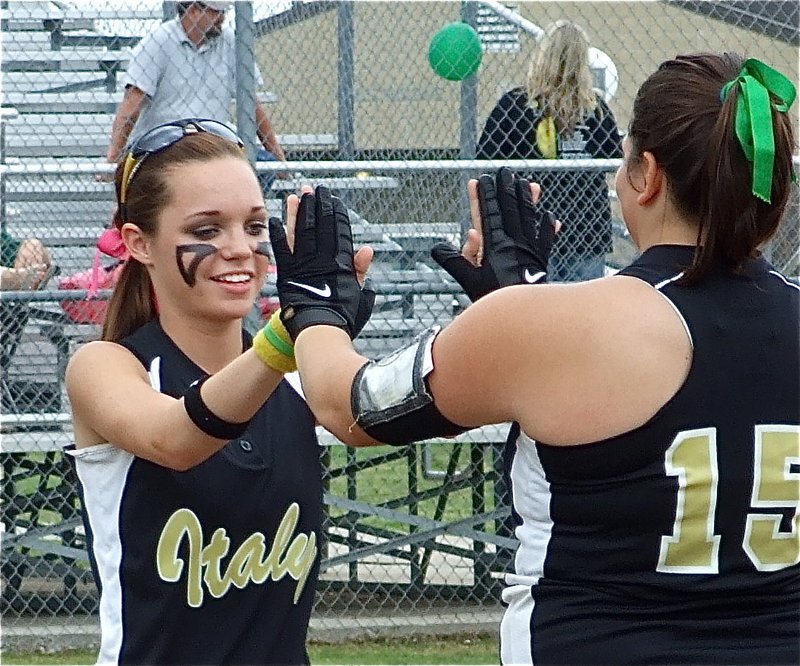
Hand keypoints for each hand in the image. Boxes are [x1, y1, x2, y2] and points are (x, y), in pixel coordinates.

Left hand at [269, 186, 374, 339]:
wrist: (319, 332)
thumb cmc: (342, 319)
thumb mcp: (360, 295)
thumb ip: (361, 271)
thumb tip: (366, 249)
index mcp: (341, 264)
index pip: (339, 232)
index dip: (337, 214)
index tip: (334, 200)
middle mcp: (321, 259)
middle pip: (320, 226)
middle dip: (318, 206)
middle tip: (316, 189)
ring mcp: (303, 265)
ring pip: (301, 232)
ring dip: (299, 212)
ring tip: (298, 195)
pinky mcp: (286, 273)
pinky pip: (280, 250)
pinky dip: (277, 235)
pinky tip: (274, 220)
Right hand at [431, 167, 556, 300]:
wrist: (522, 316)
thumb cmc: (492, 297)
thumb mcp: (467, 280)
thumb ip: (454, 260)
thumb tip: (450, 240)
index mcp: (495, 246)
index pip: (488, 214)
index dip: (484, 196)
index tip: (482, 180)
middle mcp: (514, 243)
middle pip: (510, 210)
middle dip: (506, 190)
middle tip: (505, 172)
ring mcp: (529, 250)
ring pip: (529, 218)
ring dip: (527, 200)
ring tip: (528, 184)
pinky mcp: (540, 261)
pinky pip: (545, 240)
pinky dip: (547, 228)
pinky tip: (550, 217)